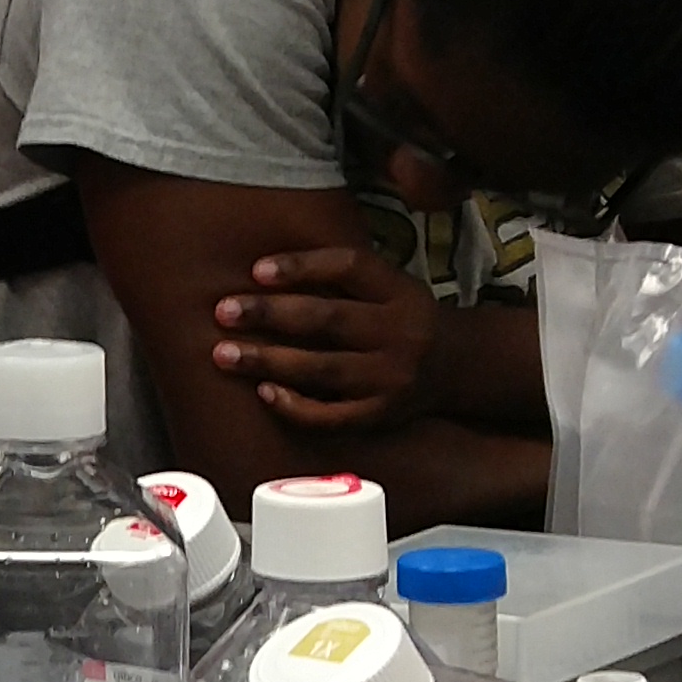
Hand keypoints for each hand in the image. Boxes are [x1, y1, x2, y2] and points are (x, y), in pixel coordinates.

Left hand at [210, 245, 440, 433]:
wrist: (458, 365)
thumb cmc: (401, 317)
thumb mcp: (389, 285)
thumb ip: (340, 276)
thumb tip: (260, 270)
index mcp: (399, 291)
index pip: (350, 268)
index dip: (302, 266)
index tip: (255, 270)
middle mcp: (399, 332)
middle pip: (329, 319)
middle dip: (271, 314)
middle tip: (223, 311)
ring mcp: (391, 377)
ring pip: (324, 368)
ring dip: (269, 361)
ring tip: (223, 354)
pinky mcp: (382, 414)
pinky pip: (334, 415)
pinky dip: (296, 406)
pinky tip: (263, 393)